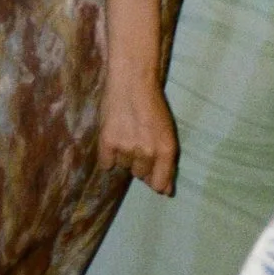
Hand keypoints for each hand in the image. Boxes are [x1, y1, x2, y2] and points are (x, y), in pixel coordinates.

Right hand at [99, 79, 178, 194]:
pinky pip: (106, 164)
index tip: (157, 185)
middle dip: (141, 163)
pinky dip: (108, 156)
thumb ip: (166, 161)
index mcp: (167, 149)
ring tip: (127, 134)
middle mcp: (148, 152)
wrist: (132, 83)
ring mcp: (127, 149)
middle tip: (139, 142)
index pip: (161, 182)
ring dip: (124, 156)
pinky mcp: (108, 144)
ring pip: (123, 167)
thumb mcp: (167, 132)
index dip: (158, 184)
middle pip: (140, 175)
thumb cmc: (153, 105)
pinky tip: (114, 138)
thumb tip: (165, 191)